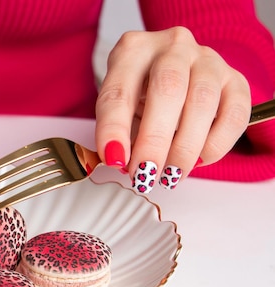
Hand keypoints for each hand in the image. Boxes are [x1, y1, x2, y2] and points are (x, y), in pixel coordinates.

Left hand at [95, 26, 250, 191]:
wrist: (177, 73)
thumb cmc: (142, 92)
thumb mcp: (119, 108)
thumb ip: (119, 132)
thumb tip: (121, 162)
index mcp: (133, 50)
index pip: (119, 91)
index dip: (114, 128)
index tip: (115, 159)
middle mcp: (173, 47)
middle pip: (168, 89)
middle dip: (154, 140)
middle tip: (145, 172)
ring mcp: (208, 59)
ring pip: (203, 101)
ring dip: (185, 146)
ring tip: (170, 175)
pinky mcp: (236, 79)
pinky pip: (235, 113)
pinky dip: (217, 143)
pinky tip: (200, 160)